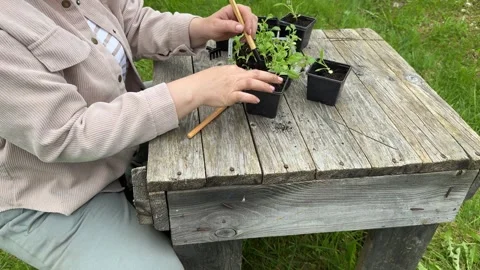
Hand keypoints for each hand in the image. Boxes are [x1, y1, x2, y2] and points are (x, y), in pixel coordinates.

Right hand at [167, 65, 282, 117]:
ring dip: (263, 86)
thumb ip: (231, 74)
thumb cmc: (205, 81)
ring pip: (252, 83)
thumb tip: (239, 78)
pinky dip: (251, 97)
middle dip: (269, 77)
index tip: (270, 78)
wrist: (197, 87)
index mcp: (233, 70)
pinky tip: (257, 99)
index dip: (262, 75)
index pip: (250, 72)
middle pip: (255, 74)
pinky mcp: (230, 95)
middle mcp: (235, 76)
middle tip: (279, 79)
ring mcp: (233, 85)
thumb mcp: (220, 72)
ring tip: (272, 89)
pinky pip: (243, 96)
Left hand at [189, 4, 257, 46]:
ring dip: (252, 32)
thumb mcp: (217, 26)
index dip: (248, 20)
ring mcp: (240, 20)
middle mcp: (238, 13)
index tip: (247, 30)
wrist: (207, 31)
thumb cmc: (209, 26)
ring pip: (252, 23)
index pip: (245, 11)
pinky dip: (249, 36)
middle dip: (252, 27)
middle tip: (248, 37)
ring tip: (244, 40)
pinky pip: (249, 30)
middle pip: (251, 17)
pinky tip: (243, 40)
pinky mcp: (241, 27)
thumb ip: (229, 26)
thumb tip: (241, 28)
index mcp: (232, 9)